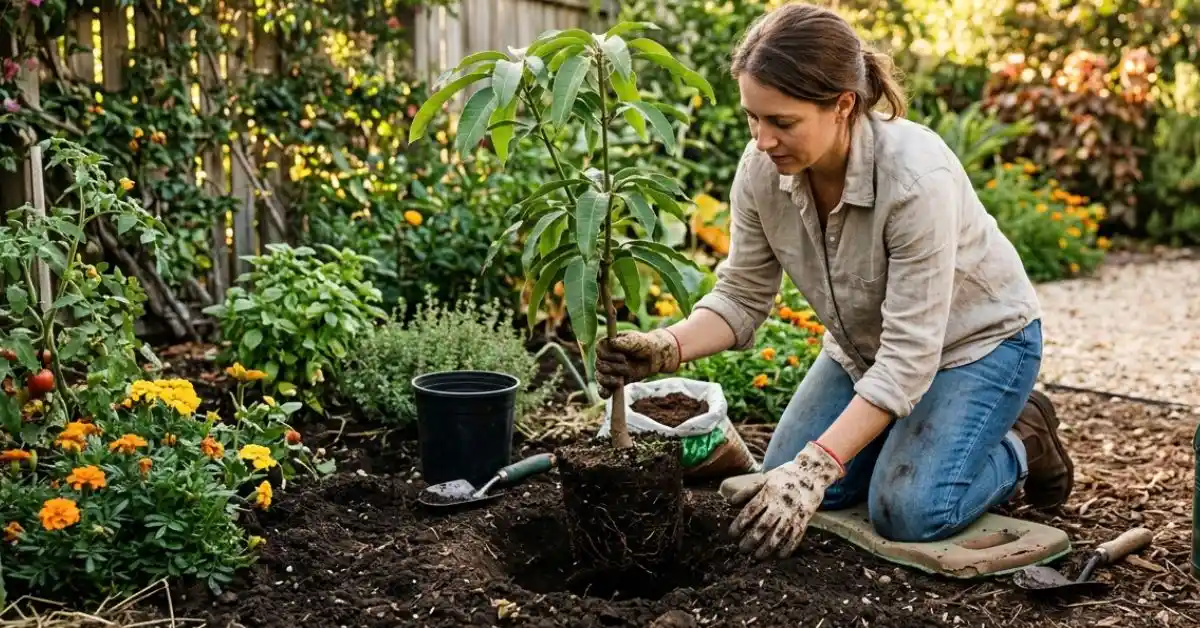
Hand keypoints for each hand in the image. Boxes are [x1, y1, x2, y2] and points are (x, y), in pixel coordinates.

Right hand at [594, 329, 680, 397]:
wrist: (653, 357)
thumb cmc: (644, 344)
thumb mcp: (636, 340)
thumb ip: (625, 341)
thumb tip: (612, 342)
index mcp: (608, 344)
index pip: (599, 350)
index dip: (608, 355)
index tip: (623, 357)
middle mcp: (604, 356)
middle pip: (599, 365)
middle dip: (613, 368)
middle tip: (627, 366)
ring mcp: (607, 369)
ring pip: (599, 377)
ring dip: (610, 380)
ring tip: (620, 381)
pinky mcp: (612, 381)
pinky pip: (603, 388)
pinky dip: (603, 392)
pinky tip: (608, 395)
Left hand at [727, 441, 843, 558]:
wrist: (812, 472)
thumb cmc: (784, 476)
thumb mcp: (765, 478)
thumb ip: (748, 490)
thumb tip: (731, 502)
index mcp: (768, 493)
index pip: (751, 511)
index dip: (740, 523)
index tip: (732, 534)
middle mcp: (780, 504)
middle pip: (763, 525)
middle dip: (752, 539)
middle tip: (742, 549)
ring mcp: (793, 513)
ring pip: (779, 534)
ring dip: (767, 547)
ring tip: (757, 556)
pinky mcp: (804, 519)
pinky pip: (796, 536)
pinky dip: (788, 547)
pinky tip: (780, 556)